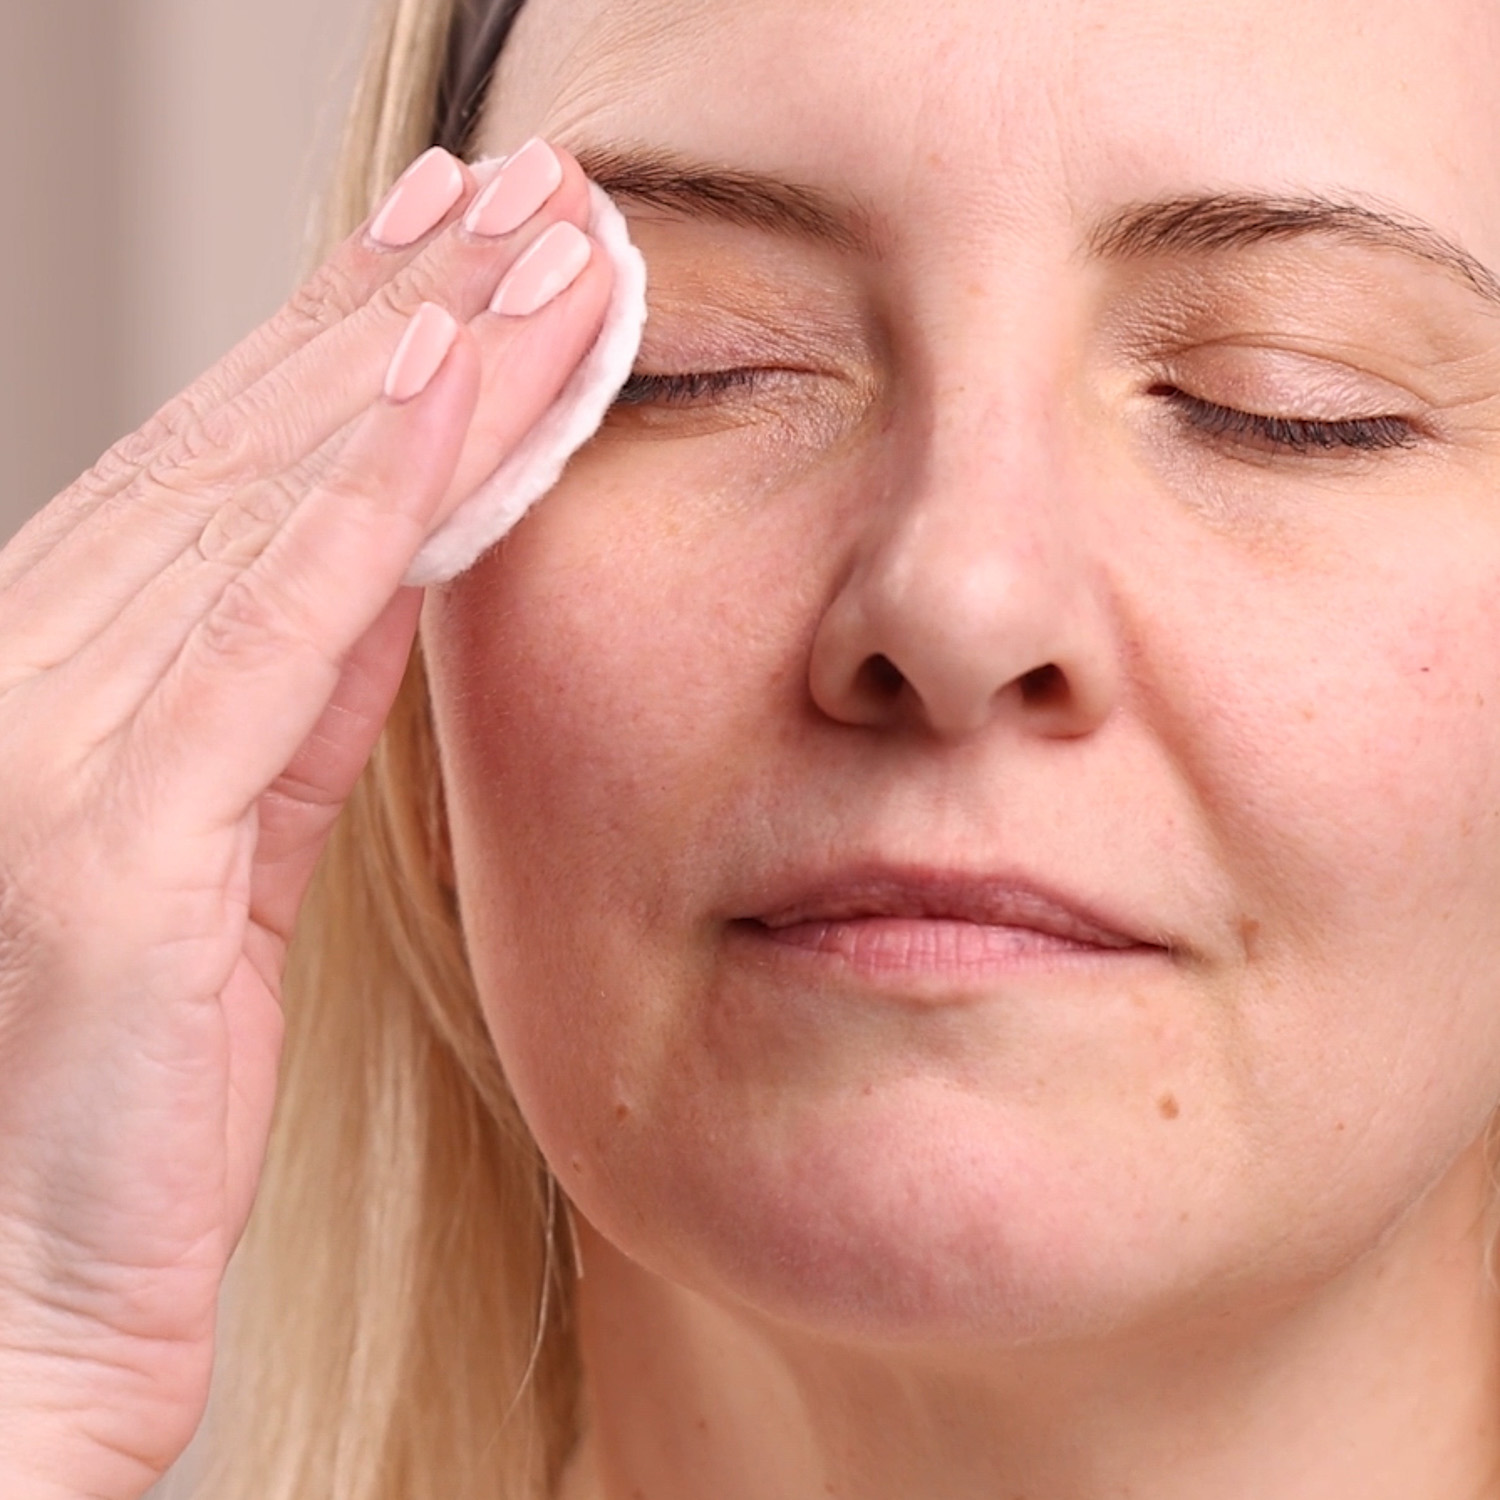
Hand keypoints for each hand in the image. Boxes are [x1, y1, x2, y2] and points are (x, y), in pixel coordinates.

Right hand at [0, 143, 610, 1498]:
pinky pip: (263, 630)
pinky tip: (442, 392)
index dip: (353, 347)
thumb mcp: (214, 871)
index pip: (242, 477)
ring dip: (413, 363)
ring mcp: (60, 747)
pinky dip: (355, 503)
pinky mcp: (108, 846)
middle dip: (398, 308)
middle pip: (253, 450)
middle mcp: (45, 676)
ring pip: (268, 505)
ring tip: (528, 249)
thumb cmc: (106, 1107)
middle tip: (518, 193)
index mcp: (78, 687)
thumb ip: (279, 720)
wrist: (7, 1307)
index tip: (460, 255)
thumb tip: (380, 585)